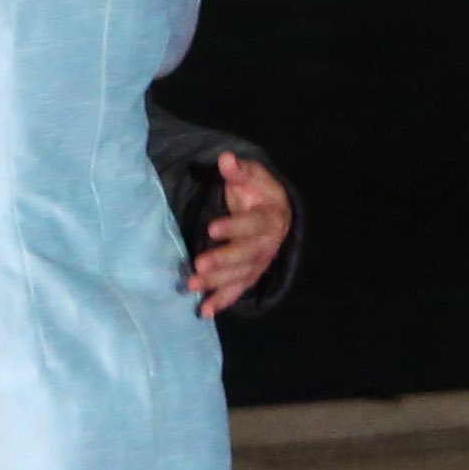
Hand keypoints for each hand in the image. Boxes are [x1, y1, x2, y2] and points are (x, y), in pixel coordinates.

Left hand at [188, 153, 294, 317]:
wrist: (276, 213)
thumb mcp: (252, 177)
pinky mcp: (250, 275)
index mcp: (271, 218)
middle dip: (223, 261)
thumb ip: (239, 171)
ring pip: (240, 275)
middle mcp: (268, 244)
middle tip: (198, 265)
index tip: (212, 228)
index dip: (234, 227)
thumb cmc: (258, 192)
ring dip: (217, 283)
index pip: (253, 224)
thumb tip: (226, 158)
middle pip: (246, 255)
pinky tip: (205, 311)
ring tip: (192, 286)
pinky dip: (222, 302)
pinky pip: (238, 290)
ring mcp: (260, 262)